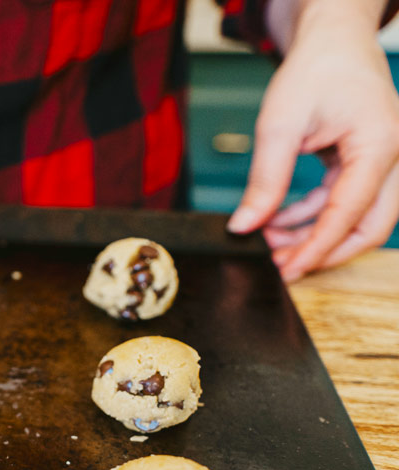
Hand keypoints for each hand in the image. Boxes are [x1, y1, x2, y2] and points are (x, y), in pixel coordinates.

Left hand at [226, 1, 398, 280]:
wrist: (332, 40)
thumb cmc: (313, 71)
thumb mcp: (278, 126)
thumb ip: (264, 181)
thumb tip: (243, 227)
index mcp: (379, 146)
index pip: (349, 213)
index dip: (317, 248)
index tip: (286, 271)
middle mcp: (392, 157)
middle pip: (369, 226)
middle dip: (324, 251)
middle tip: (281, 266)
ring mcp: (383, 160)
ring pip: (357, 217)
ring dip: (314, 233)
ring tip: (268, 239)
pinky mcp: (367, 162)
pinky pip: (345, 201)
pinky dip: (313, 214)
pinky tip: (278, 220)